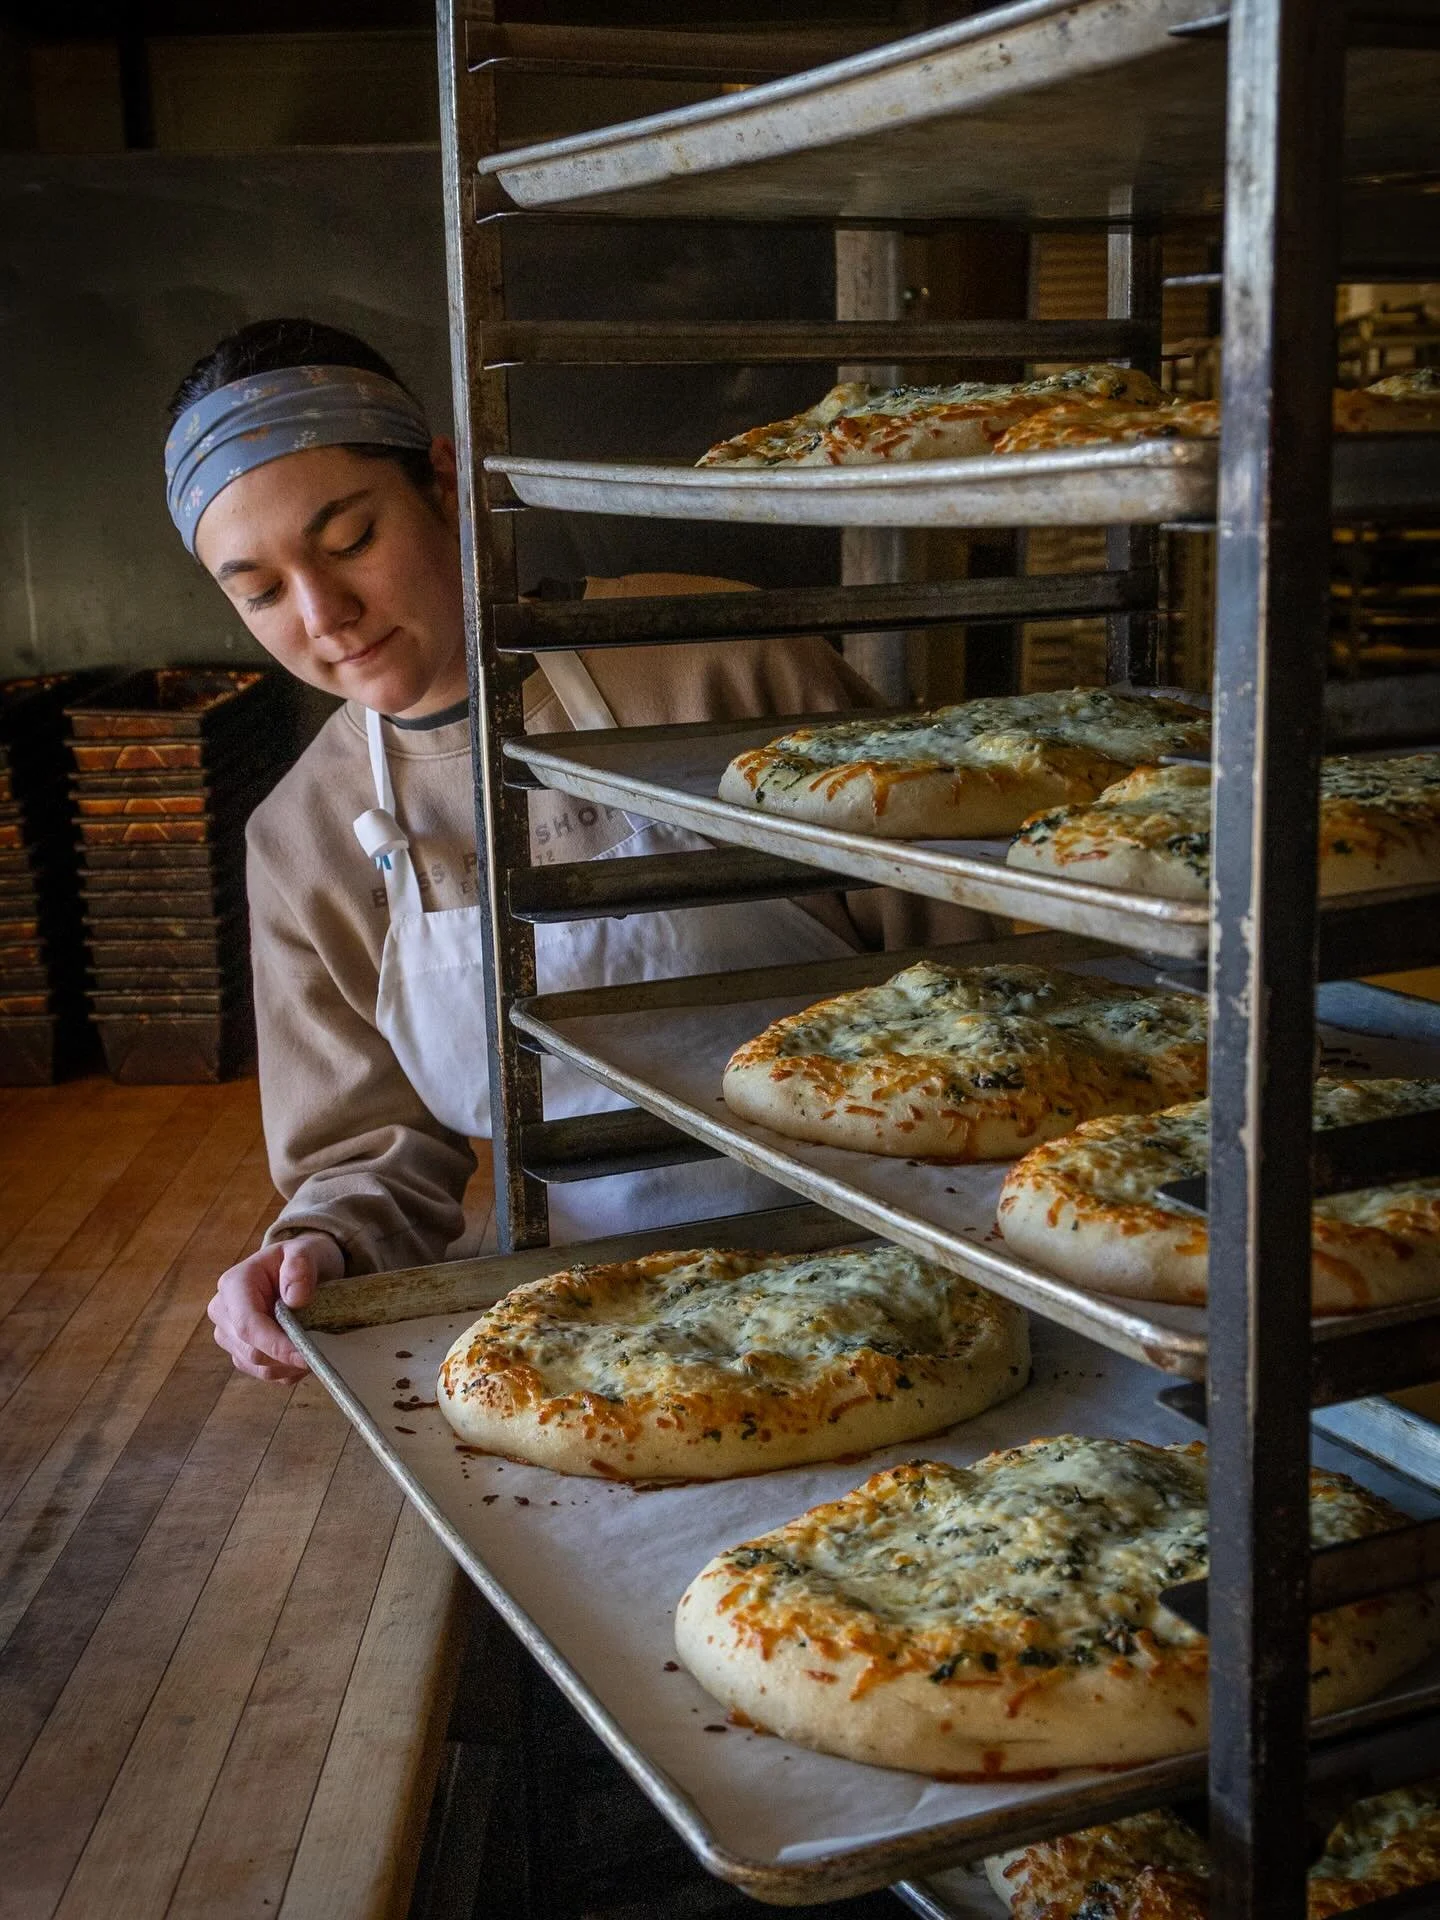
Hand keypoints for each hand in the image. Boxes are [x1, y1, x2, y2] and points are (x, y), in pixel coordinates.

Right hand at [207, 1231, 344, 1382]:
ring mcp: (230, 1336)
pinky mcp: (241, 1353)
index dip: (276, 1345)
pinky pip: (266, 1373)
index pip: (247, 1326)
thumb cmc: (300, 1260)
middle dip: (287, 1356)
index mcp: (233, 1285)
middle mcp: (223, 1313)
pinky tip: (304, 1352)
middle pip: (251, 1352)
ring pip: (259, 1367)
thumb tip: (295, 1298)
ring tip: (316, 1348)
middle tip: (323, 1352)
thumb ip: (300, 1266)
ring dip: (290, 1365)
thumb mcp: (305, 1251)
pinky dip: (289, 1369)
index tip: (306, 1356)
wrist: (298, 1272)